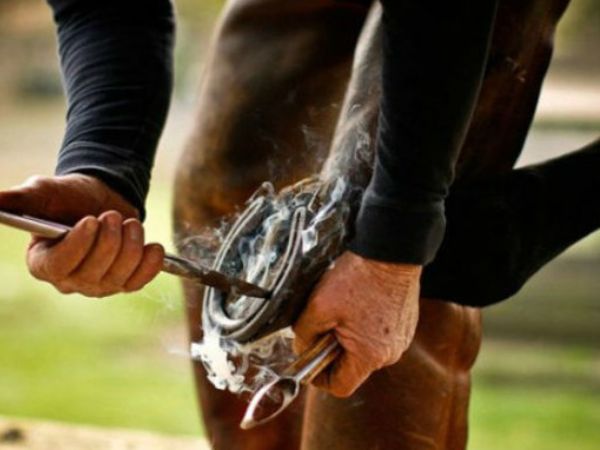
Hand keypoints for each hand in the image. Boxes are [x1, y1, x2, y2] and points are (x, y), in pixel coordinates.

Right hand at [0, 174, 163, 296]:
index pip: (59, 265)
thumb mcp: (43, 193)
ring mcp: (99, 285)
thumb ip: (18, 200)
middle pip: (93, 272)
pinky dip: (151, 263)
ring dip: (132, 244)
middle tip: (112, 215)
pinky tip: (153, 246)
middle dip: (109, 240)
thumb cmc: (68, 197)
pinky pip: (141, 281)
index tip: (90, 220)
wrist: (101, 198)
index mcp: (43, 263)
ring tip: (130, 223)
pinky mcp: (125, 283)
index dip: (78, 245)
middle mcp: (70, 280)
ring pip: (120, 275)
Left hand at [293, 251, 420, 396]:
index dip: (319, 378)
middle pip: (353, 367)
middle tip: (322, 326)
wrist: (390, 251)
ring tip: (340, 311)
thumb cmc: (357, 278)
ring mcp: (401, 338)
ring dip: (348, 337)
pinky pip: (378, 335)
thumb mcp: (318, 306)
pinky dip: (364, 326)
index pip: (340, 386)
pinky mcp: (405, 324)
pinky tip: (357, 303)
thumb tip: (302, 348)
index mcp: (370, 356)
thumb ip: (304, 335)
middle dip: (332, 351)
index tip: (308, 360)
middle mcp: (390, 353)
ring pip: (365, 350)